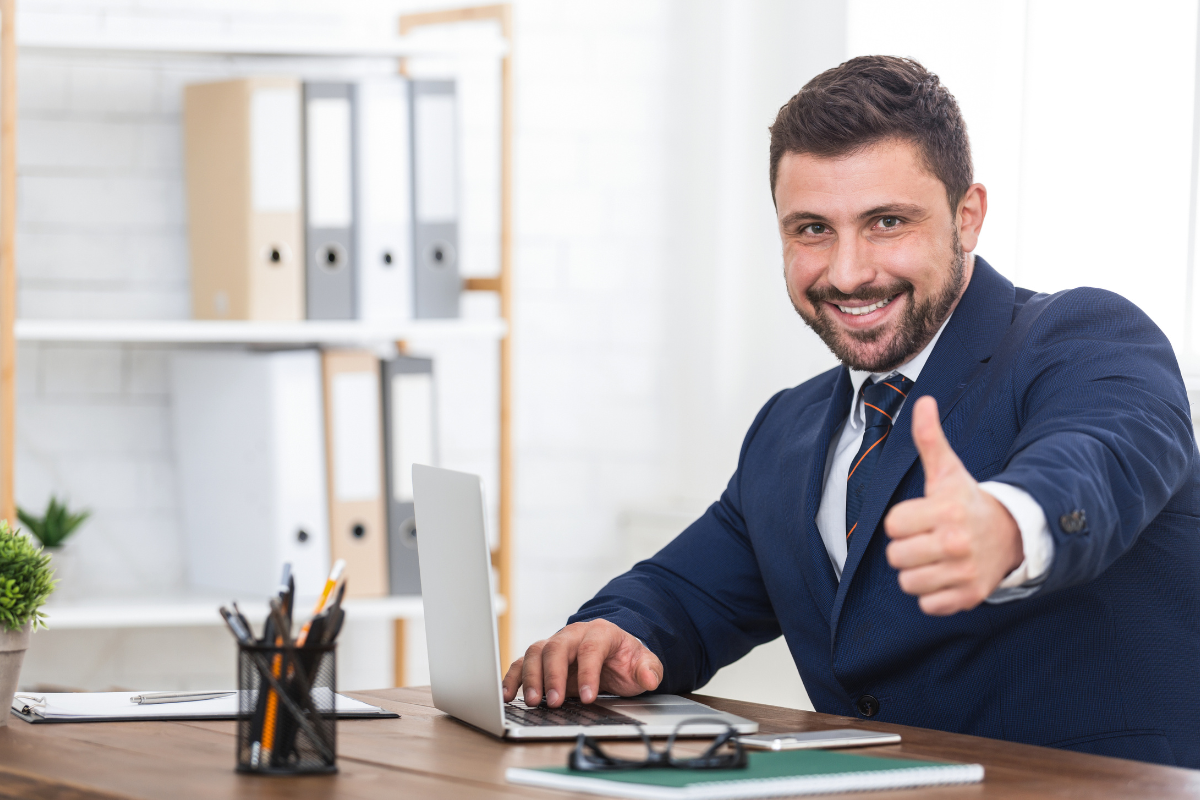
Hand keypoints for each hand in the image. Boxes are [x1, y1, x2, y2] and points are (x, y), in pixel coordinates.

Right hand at [502, 619, 662, 706]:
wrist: (612, 651)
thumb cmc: (625, 658)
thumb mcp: (643, 662)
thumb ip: (649, 669)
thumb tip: (649, 677)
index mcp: (600, 633)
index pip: (590, 649)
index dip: (588, 673)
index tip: (588, 697)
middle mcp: (573, 634)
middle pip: (557, 648)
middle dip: (553, 676)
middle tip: (555, 702)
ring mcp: (555, 644)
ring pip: (536, 652)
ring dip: (531, 677)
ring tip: (533, 702)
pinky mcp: (542, 658)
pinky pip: (523, 662)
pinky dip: (514, 676)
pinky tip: (509, 694)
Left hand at [884, 396, 1023, 614]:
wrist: (1013, 534)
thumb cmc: (967, 501)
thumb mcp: (948, 470)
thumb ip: (929, 438)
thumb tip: (923, 401)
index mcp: (946, 511)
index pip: (893, 524)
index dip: (902, 520)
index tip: (921, 516)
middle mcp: (956, 543)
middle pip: (895, 557)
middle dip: (907, 548)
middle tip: (928, 538)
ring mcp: (964, 573)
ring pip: (907, 583)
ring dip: (917, 573)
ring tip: (935, 558)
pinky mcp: (969, 597)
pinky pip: (927, 605)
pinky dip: (933, 596)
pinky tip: (946, 577)